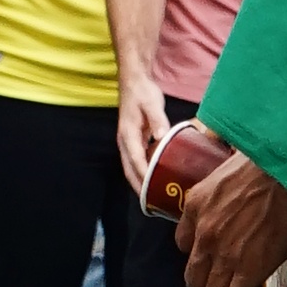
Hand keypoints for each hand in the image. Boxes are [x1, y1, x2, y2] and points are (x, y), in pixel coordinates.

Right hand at [115, 72, 169, 203]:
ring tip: (153, 198)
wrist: (134, 81)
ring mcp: (127, 143)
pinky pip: (135, 162)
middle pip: (129, 171)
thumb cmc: (143, 92)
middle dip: (139, 188)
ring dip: (139, 183)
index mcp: (128, 135)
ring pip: (130, 169)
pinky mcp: (132, 142)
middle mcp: (124, 142)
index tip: (153, 192)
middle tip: (153, 205)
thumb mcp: (152, 103)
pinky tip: (154, 179)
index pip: (136, 161)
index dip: (144, 177)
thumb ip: (158, 120)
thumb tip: (163, 137)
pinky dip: (141, 174)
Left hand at [179, 149, 286, 286]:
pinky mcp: (248, 272)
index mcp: (195, 207)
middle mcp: (203, 235)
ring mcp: (224, 256)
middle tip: (223, 277)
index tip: (212, 252)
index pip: (182, 244)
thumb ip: (218, 194)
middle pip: (193, 276)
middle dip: (207, 279)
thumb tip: (229, 198)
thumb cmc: (268, 165)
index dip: (198, 251)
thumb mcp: (227, 172)